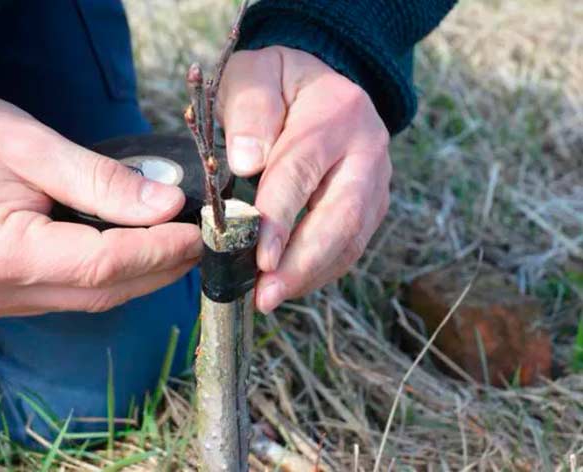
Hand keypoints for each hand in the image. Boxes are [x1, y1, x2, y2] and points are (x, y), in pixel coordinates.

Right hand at [0, 93, 200, 318]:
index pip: (103, 264)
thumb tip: (168, 205)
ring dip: (140, 275)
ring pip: (92, 299)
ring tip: (177, 246)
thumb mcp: (35, 148)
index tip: (197, 232)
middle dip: (159, 267)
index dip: (159, 250)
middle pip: (103, 291)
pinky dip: (110, 277)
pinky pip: (71, 295)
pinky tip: (135, 253)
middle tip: (199, 242)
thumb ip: (105, 181)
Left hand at [219, 47, 391, 312]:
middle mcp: (367, 149)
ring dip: (312, 274)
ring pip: (352, 238)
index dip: (280, 217)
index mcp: (336, 111)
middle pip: (342, 215)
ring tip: (271, 298)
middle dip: (303, 262)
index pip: (303, 170)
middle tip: (267, 296)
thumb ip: (249, 109)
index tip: (259, 256)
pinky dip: (321, 270)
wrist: (321, 83)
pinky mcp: (372, 203)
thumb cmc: (278, 82)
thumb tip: (248, 162)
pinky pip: (351, 245)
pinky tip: (290, 284)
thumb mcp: (254, 74)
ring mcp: (376, 180)